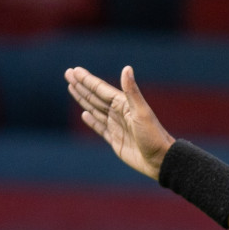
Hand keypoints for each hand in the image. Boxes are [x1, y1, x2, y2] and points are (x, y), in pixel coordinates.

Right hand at [65, 65, 175, 179]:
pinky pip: (100, 127)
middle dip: (81, 86)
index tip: (74, 71)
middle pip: (95, 97)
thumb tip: (126, 68)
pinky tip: (84, 114)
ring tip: (72, 88)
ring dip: (83, 99)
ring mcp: (116, 126)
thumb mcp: (142, 112)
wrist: (160, 160)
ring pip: (95, 109)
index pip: (101, 89)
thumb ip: (132, 92)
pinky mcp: (115, 140)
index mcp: (124, 105)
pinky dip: (91, 120)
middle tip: (68, 74)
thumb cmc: (154, 136)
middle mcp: (119, 113)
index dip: (87, 80)